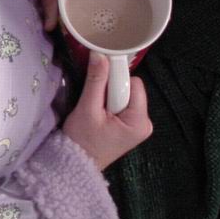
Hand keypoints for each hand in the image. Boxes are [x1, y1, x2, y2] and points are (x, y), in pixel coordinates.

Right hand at [61, 52, 152, 170]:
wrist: (74, 165)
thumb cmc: (81, 140)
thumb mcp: (87, 108)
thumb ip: (96, 80)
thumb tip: (100, 54)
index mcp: (140, 121)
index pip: (134, 83)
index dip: (115, 79)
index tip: (98, 83)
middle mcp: (145, 123)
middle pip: (131, 88)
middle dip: (111, 89)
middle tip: (94, 102)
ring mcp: (138, 126)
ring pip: (125, 95)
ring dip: (108, 96)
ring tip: (95, 109)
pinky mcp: (129, 127)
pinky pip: (122, 104)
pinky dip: (109, 103)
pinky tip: (98, 113)